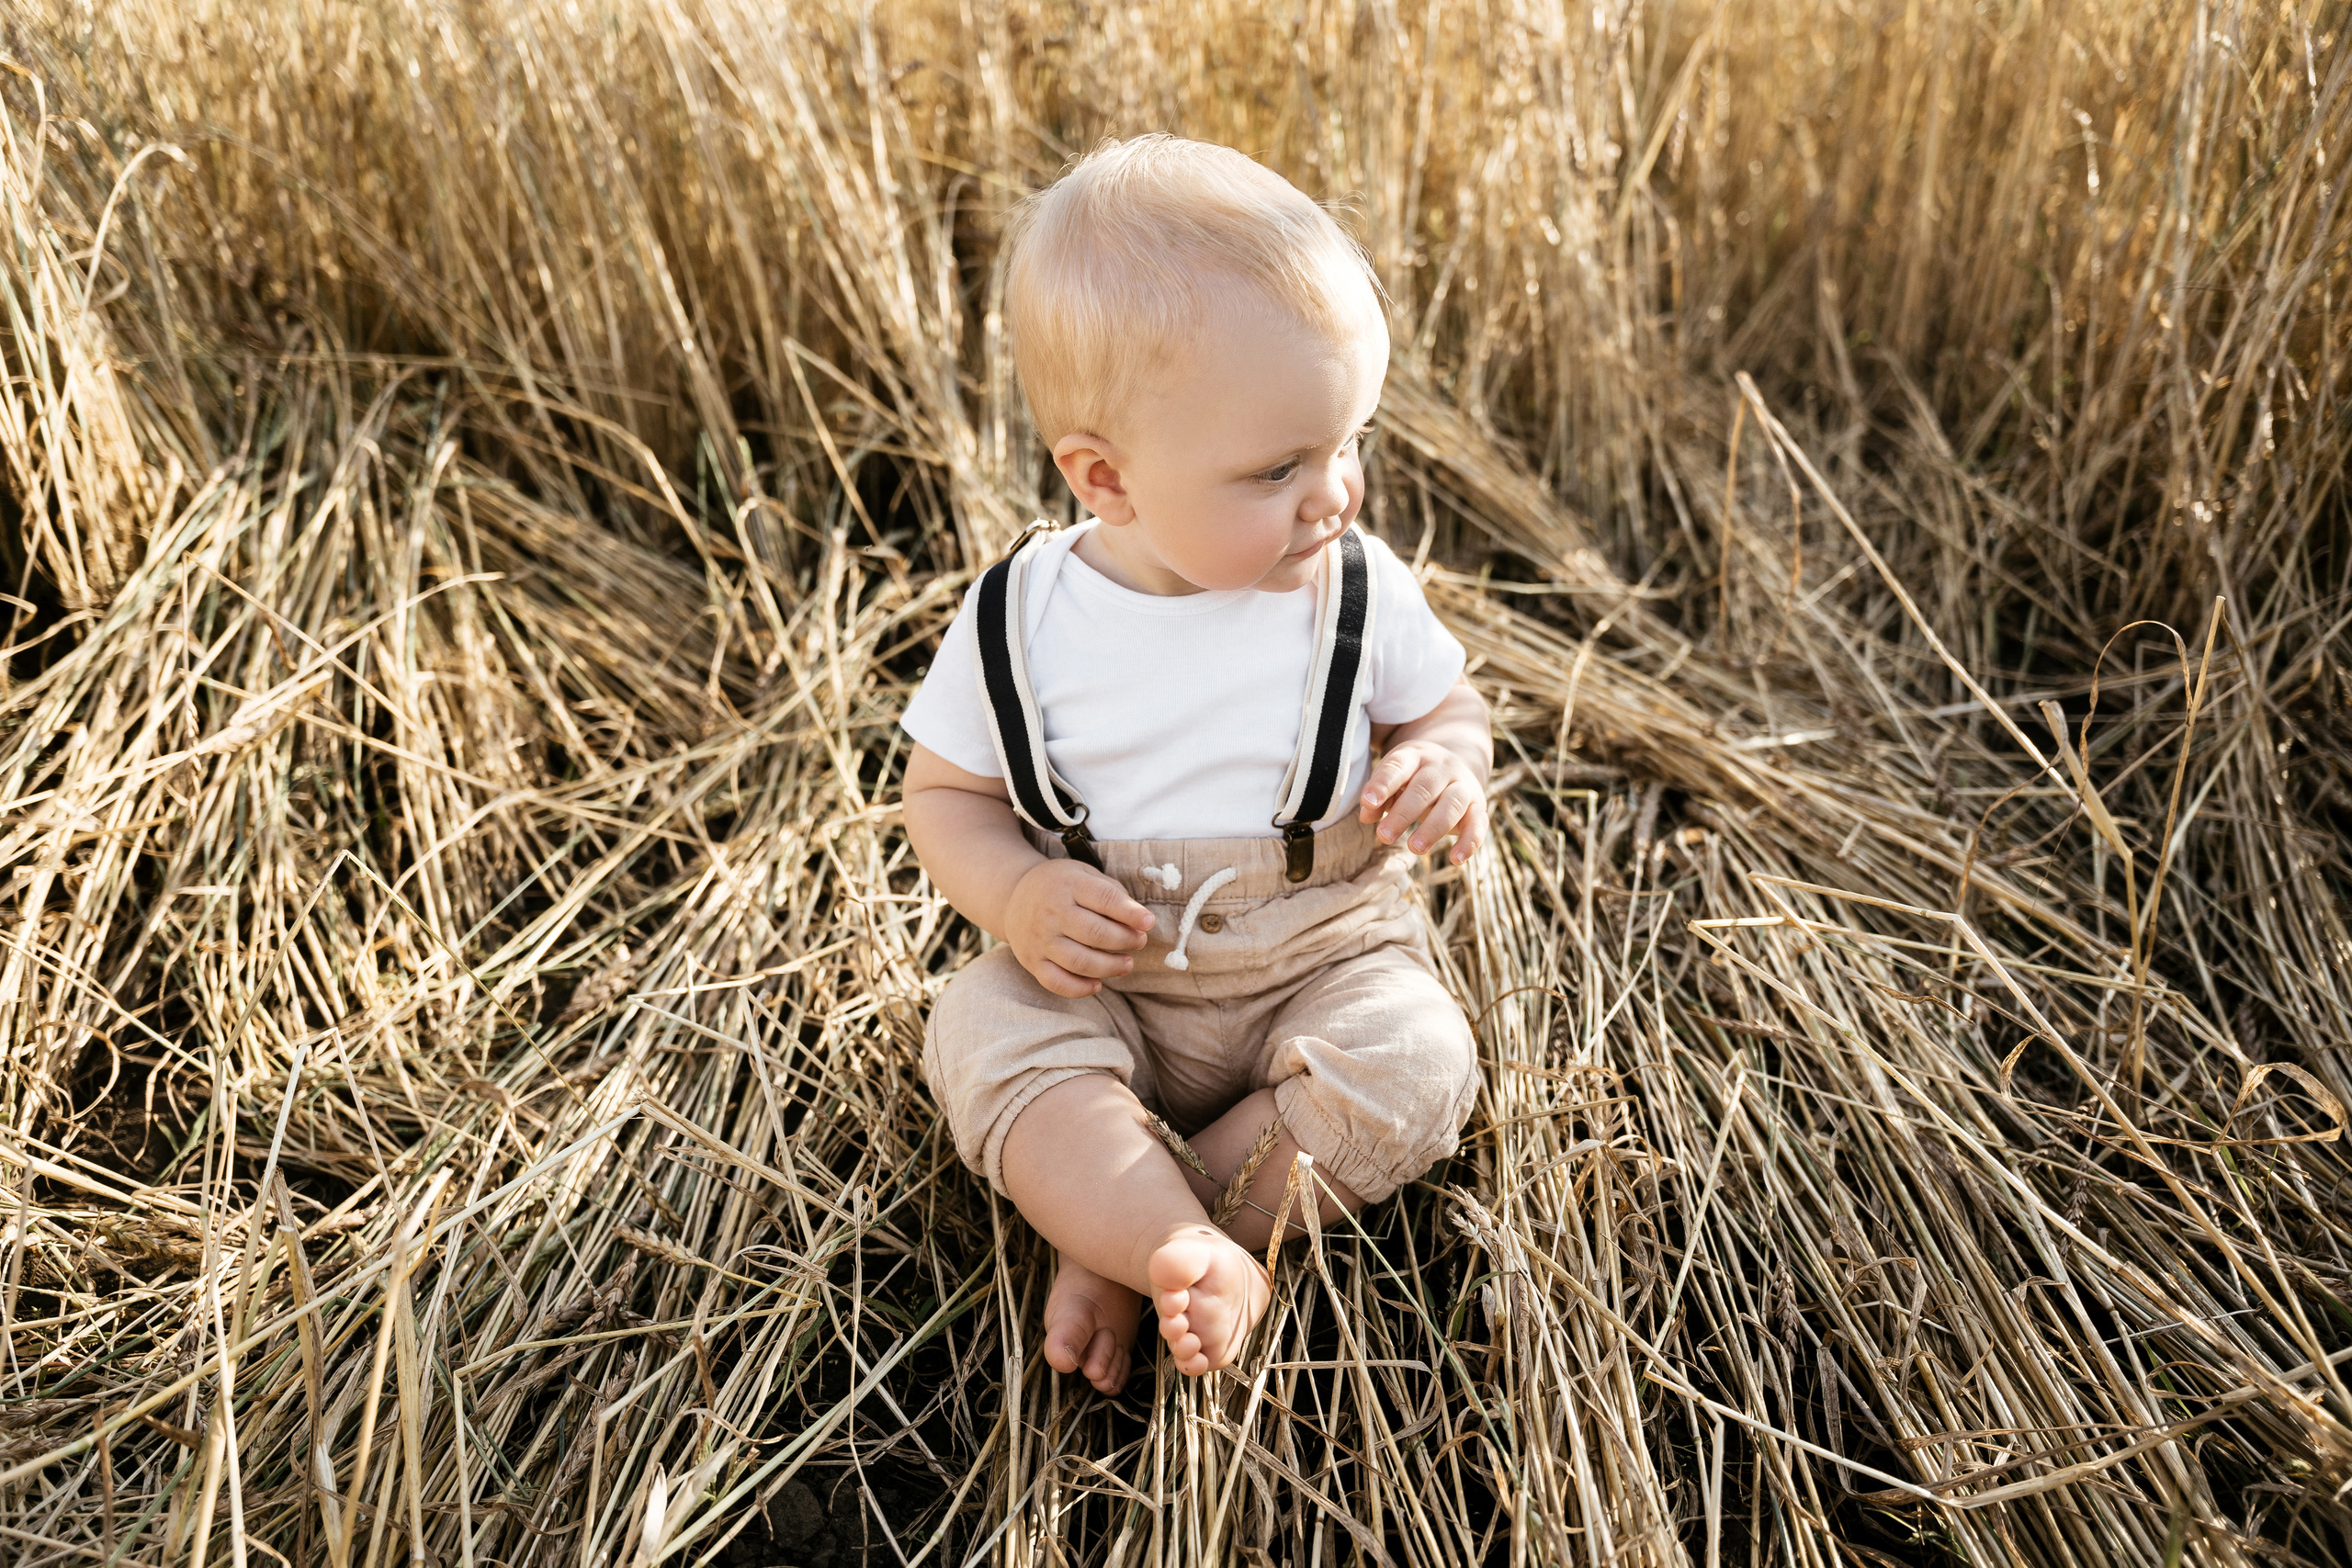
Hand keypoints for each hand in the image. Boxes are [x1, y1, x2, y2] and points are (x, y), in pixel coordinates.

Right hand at [1004, 860, 1156, 997]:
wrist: (1014, 896)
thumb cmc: (1062, 886)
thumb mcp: (1085, 875)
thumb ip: (1112, 894)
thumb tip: (1141, 921)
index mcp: (1069, 885)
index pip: (1105, 899)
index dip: (1130, 913)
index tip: (1149, 922)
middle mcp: (1051, 912)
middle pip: (1095, 933)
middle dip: (1125, 940)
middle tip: (1139, 942)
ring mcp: (1040, 939)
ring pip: (1080, 962)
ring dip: (1110, 967)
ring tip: (1127, 964)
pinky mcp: (1032, 961)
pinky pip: (1057, 982)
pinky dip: (1080, 988)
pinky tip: (1098, 984)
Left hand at [1359, 740, 1488, 862]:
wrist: (1456, 762)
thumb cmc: (1413, 777)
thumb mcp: (1393, 778)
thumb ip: (1378, 796)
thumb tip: (1366, 816)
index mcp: (1415, 756)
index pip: (1398, 766)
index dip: (1383, 784)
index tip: (1367, 802)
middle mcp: (1442, 768)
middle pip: (1424, 788)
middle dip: (1403, 814)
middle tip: (1384, 836)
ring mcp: (1463, 785)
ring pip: (1452, 804)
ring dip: (1433, 828)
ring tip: (1414, 848)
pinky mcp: (1478, 806)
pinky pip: (1478, 823)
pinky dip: (1470, 842)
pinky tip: (1455, 859)